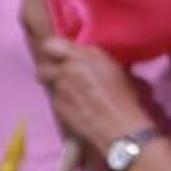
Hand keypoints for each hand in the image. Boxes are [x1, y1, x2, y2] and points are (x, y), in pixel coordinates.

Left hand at [35, 37, 152, 150]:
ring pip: (45, 80)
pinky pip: (53, 97)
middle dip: (49, 68)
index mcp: (87, 54)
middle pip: (44, 62)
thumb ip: (95, 62)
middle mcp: (70, 66)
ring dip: (53, 83)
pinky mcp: (57, 104)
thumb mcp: (115, 70)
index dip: (54, 51)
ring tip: (66, 92)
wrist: (119, 126)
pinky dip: (60, 101)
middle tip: (58, 75)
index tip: (59, 57)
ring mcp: (60, 85)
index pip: (53, 44)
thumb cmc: (126, 98)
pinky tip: (72, 108)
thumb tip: (86, 62)